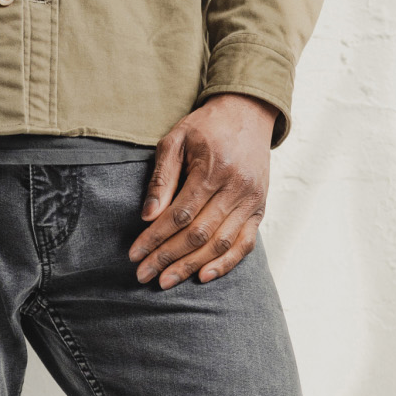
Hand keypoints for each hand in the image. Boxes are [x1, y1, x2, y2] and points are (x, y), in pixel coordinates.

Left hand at [130, 94, 276, 287]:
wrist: (248, 113)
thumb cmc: (205, 127)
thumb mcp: (175, 140)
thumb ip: (162, 178)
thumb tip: (147, 216)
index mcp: (214, 169)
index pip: (180, 214)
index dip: (155, 238)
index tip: (134, 255)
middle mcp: (238, 187)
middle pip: (199, 234)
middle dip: (167, 257)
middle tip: (142, 275)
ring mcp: (253, 200)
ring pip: (221, 243)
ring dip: (191, 265)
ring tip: (165, 281)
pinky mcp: (260, 208)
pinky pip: (245, 243)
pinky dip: (226, 263)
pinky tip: (203, 276)